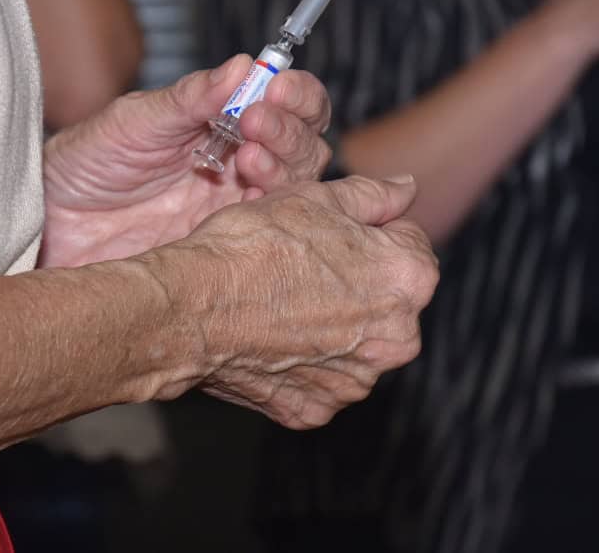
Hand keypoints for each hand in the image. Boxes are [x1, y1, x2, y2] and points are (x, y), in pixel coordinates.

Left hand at [40, 55, 331, 267]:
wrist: (51, 223)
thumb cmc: (86, 164)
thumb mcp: (135, 121)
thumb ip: (191, 98)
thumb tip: (244, 65)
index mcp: (222, 121)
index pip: (284, 102)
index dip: (294, 94)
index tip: (277, 88)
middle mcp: (239, 161)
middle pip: (304, 142)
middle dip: (292, 128)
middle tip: (257, 123)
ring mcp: (236, 205)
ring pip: (297, 185)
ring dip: (285, 164)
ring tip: (250, 158)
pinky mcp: (227, 246)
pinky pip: (273, 229)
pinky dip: (274, 208)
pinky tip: (249, 194)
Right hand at [146, 175, 437, 429]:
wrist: (188, 308)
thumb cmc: (251, 246)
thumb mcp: (314, 198)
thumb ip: (373, 194)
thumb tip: (407, 187)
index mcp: (409, 279)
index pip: (409, 243)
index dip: (367, 231)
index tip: (327, 234)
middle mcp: (397, 339)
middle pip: (387, 299)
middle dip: (358, 282)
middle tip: (302, 267)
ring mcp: (356, 382)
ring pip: (355, 343)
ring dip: (332, 325)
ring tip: (282, 302)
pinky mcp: (317, 410)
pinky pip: (320, 378)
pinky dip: (302, 362)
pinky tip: (270, 339)